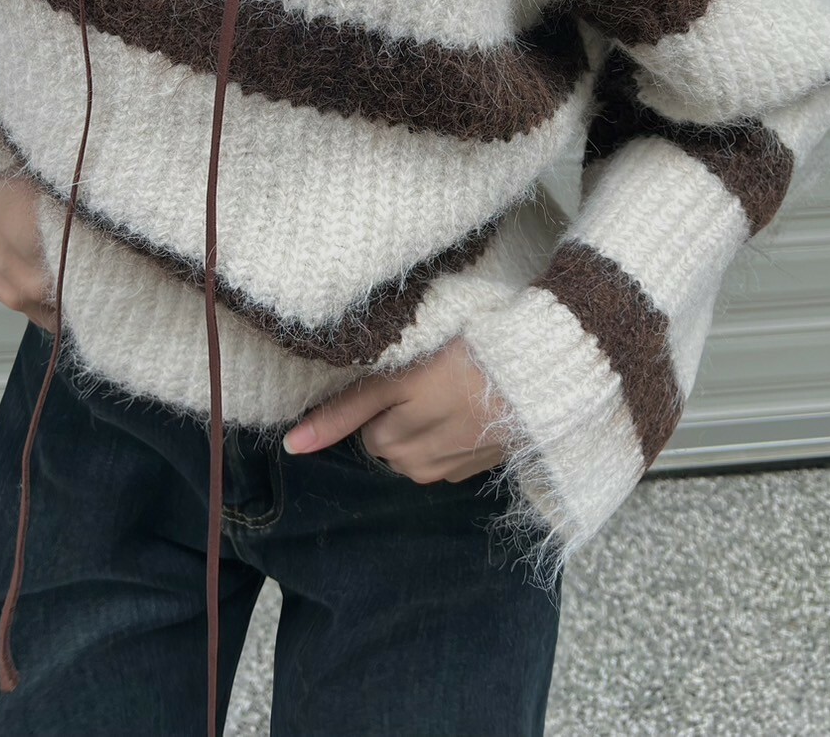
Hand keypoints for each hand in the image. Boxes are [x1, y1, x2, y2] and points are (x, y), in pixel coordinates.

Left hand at [282, 336, 509, 482]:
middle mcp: (415, 464)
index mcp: (392, 440)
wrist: (537, 377)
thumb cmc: (461, 360)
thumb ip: (344, 411)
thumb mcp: (396, 376)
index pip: (358, 426)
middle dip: (394, 413)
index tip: (395, 379)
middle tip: (423, 376)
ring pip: (411, 449)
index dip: (374, 398)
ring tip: (448, 390)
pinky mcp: (474, 469)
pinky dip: (447, 435)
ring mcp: (447, 469)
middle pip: (383, 439)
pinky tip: (467, 407)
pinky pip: (442, 456)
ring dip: (420, 426)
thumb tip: (292, 447)